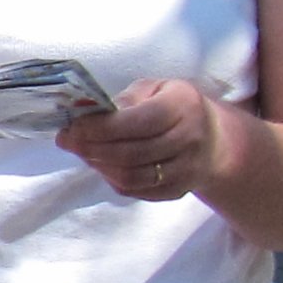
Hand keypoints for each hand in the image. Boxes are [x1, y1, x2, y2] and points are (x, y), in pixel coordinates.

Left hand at [59, 78, 222, 202]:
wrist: (214, 139)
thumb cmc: (174, 107)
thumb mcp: (154, 90)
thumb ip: (124, 99)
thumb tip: (85, 110)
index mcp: (183, 106)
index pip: (137, 122)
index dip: (99, 127)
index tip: (72, 127)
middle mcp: (190, 139)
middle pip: (130, 153)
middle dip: (90, 148)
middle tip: (67, 141)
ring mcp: (187, 169)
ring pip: (131, 177)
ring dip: (98, 166)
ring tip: (83, 153)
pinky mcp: (178, 190)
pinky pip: (136, 192)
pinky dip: (112, 180)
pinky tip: (102, 166)